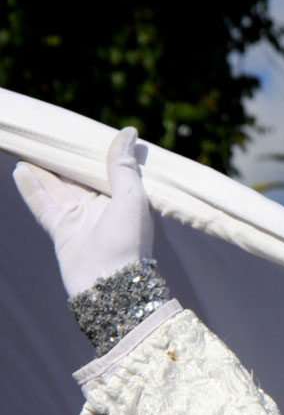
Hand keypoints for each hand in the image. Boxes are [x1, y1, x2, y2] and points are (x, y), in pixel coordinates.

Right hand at [13, 127, 153, 296]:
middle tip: (47, 135)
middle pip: (78, 176)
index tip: (81, 131)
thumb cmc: (128, 240)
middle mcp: (102, 207)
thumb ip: (124, 166)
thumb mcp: (131, 197)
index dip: (94, 152)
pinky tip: (20, 170)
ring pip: (57, 187)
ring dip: (42, 169)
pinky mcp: (62, 231)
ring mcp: (80, 219)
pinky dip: (31, 188)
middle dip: (64, 158)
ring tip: (27, 148)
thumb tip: (128, 131)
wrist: (110, 283)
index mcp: (124, 197)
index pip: (107, 168)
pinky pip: (43, 204)